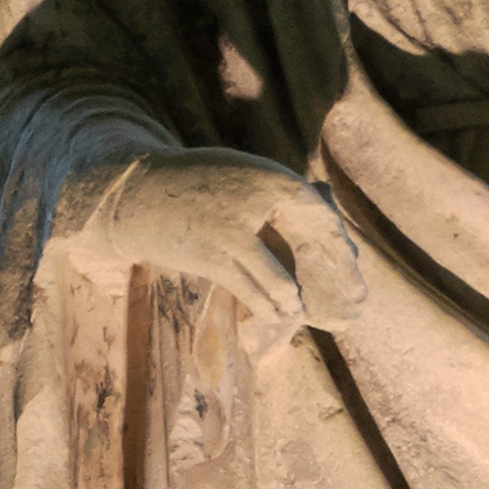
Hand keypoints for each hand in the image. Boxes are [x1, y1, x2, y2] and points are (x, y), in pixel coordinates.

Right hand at [94, 152, 363, 354]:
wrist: (138, 193)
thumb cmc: (195, 184)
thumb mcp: (239, 174)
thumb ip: (273, 193)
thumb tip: (321, 220)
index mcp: (265, 175)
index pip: (315, 207)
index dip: (336, 236)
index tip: (350, 257)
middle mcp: (252, 200)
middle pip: (304, 240)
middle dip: (329, 270)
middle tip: (348, 294)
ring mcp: (231, 230)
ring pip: (273, 274)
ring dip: (290, 298)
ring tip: (299, 310)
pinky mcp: (211, 255)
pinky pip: (247, 286)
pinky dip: (265, 304)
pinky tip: (279, 315)